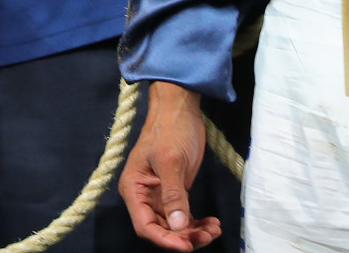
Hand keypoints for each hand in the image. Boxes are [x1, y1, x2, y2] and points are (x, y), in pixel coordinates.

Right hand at [119, 83, 221, 249]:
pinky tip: (213, 223)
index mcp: (134, 188)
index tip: (187, 245)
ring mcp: (159, 195)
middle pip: (162, 230)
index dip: (165, 240)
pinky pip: (184, 217)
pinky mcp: (174, 192)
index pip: (145, 225)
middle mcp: (144, 195)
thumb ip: (173, 195)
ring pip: (175, 226)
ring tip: (214, 229)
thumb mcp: (171, 161)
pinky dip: (198, 223)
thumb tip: (179, 226)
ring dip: (194, 232)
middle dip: (184, 237)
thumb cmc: (169, 129)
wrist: (180, 109)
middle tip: (207, 235)